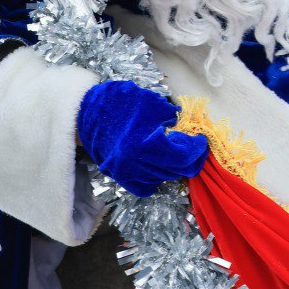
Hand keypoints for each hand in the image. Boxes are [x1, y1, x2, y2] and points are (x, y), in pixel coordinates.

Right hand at [77, 80, 208, 197]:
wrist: (86, 112)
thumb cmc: (121, 101)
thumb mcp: (154, 104)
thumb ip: (174, 120)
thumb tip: (190, 130)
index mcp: (145, 146)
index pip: (184, 156)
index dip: (197, 148)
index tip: (201, 140)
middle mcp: (136, 165)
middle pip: (176, 171)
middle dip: (190, 158)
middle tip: (194, 146)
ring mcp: (127, 174)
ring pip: (164, 179)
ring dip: (174, 167)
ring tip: (176, 151)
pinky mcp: (120, 178)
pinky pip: (147, 186)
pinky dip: (157, 176)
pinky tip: (159, 163)